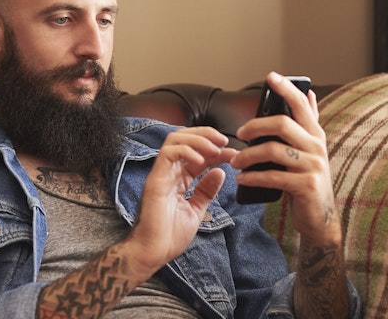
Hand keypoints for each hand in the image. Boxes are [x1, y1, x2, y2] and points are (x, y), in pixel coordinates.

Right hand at [124, 126, 237, 275]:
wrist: (153, 252)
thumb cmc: (169, 235)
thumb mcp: (196, 210)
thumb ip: (206, 191)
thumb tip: (220, 172)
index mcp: (178, 179)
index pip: (197, 153)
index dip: (216, 149)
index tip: (233, 154)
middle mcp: (168, 172)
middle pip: (184, 138)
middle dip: (207, 135)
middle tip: (225, 142)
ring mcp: (161, 173)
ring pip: (175, 139)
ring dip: (199, 139)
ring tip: (215, 149)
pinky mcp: (156, 179)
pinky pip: (168, 154)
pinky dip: (187, 151)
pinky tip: (202, 161)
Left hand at [231, 72, 340, 245]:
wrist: (319, 217)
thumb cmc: (307, 180)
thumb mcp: (310, 150)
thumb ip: (308, 123)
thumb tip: (309, 93)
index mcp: (315, 135)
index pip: (301, 105)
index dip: (287, 89)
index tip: (271, 77)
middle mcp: (317, 147)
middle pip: (283, 125)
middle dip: (256, 126)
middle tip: (239, 133)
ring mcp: (313, 166)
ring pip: (274, 150)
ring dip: (248, 155)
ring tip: (235, 161)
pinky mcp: (306, 185)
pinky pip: (273, 176)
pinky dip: (253, 176)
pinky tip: (242, 178)